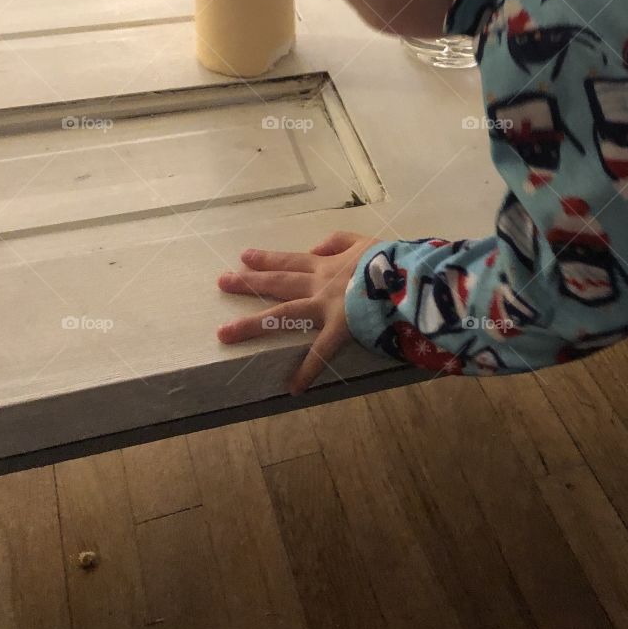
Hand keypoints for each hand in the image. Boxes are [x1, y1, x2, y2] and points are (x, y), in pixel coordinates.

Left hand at [216, 231, 381, 393]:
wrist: (406, 274)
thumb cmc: (390, 258)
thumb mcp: (364, 241)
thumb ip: (338, 241)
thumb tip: (315, 248)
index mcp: (328, 264)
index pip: (292, 260)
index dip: (267, 259)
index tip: (244, 257)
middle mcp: (319, 284)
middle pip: (278, 282)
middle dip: (248, 282)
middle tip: (221, 281)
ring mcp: (326, 306)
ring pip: (282, 314)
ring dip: (252, 325)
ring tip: (224, 333)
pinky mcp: (339, 327)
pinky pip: (321, 352)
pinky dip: (308, 371)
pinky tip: (293, 388)